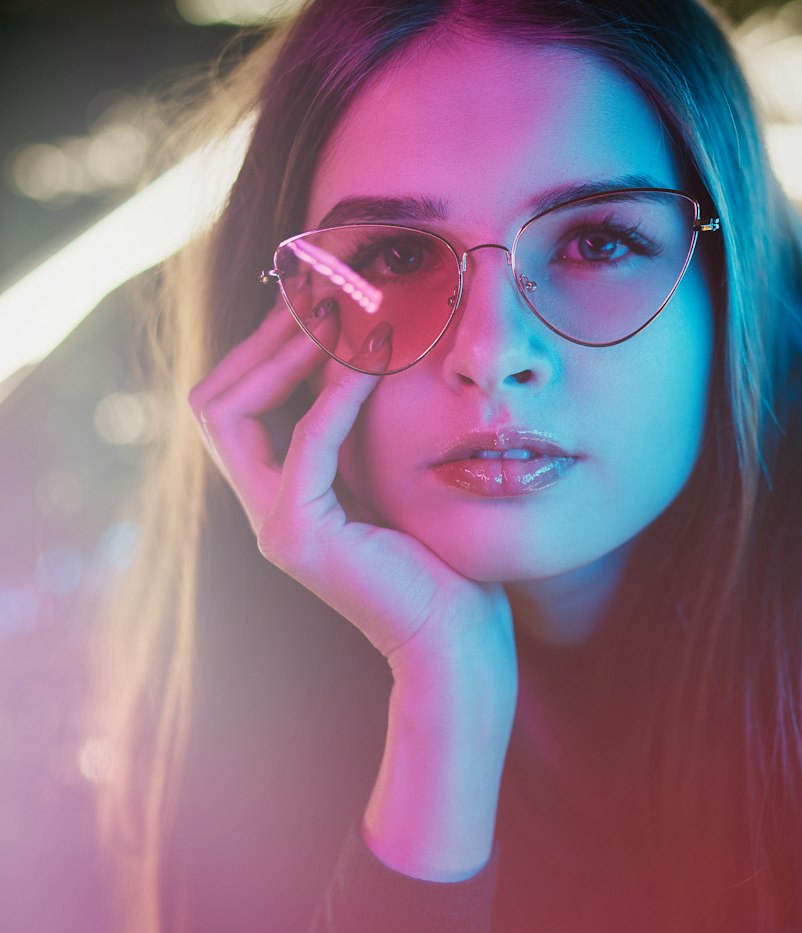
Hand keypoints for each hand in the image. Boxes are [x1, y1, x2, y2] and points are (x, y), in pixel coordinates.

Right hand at [187, 301, 516, 702]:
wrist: (456, 637)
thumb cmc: (438, 557)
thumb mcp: (389, 470)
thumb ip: (361, 422)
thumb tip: (357, 341)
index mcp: (278, 491)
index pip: (233, 401)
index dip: (264, 347)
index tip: (315, 300)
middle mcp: (262, 507)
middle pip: (214, 400)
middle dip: (262, 341)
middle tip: (316, 295)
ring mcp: (272, 525)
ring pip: (230, 415)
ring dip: (282, 355)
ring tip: (336, 316)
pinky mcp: (298, 537)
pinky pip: (303, 444)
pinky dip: (332, 395)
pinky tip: (370, 362)